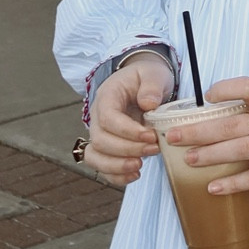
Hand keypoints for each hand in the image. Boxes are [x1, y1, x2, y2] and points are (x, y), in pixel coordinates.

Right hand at [84, 53, 172, 188]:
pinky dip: (116, 176)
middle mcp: (98, 117)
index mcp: (107, 97)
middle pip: (100, 140)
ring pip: (95, 157)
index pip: (108, 118)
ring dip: (117, 166)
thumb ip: (152, 85)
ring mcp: (101, 133)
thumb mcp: (153, 73)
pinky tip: (135, 175)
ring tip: (140, 166)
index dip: (127, 131)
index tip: (151, 136)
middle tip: (154, 149)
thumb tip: (148, 104)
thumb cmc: (147, 77)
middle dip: (127, 149)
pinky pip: (102, 167)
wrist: (143, 82)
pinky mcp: (108, 148)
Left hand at [173, 78, 248, 196]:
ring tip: (188, 160)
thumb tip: (216, 115)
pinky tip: (213, 188)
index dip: (226, 88)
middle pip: (231, 124)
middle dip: (199, 130)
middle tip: (174, 136)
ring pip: (238, 149)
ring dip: (210, 155)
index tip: (207, 96)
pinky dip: (232, 183)